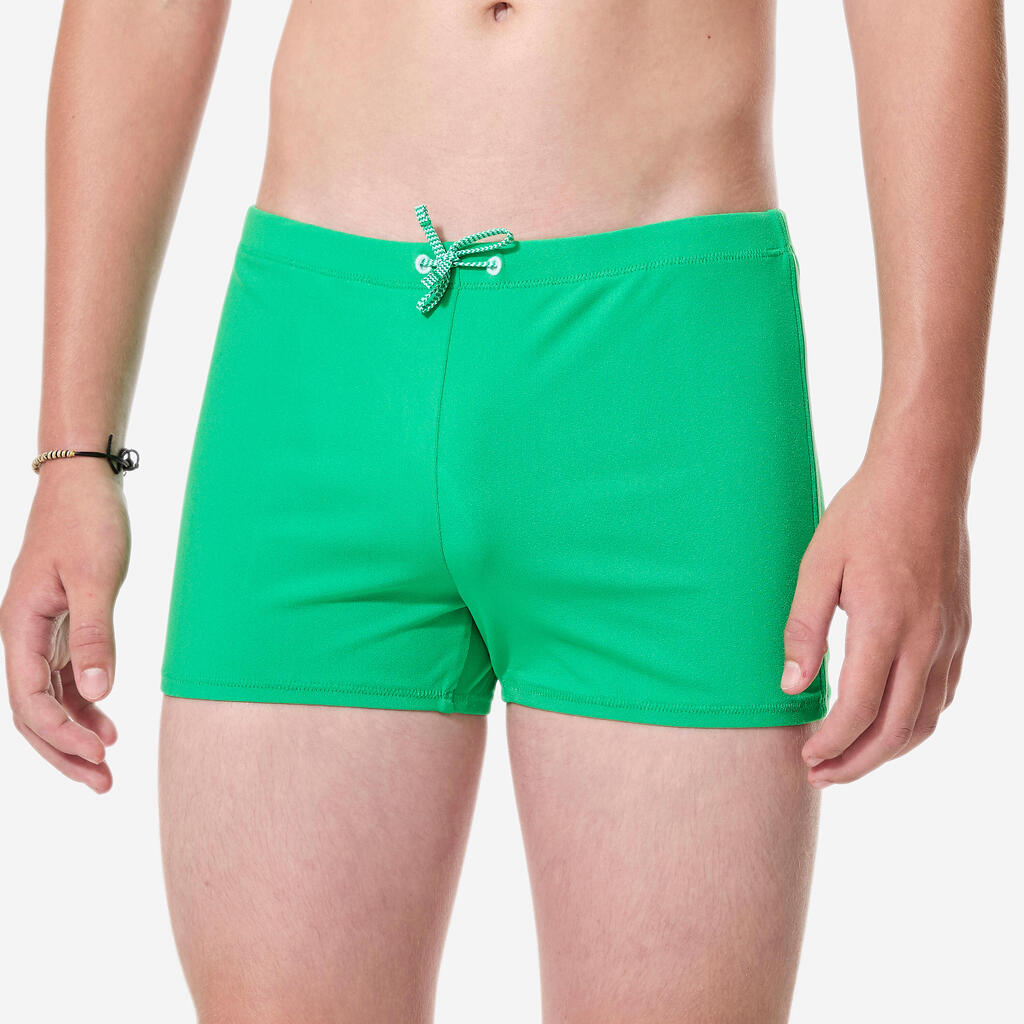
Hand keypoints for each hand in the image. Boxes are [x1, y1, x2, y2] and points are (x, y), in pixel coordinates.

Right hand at [0, 460, 129, 792]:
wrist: (83, 483)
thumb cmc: (86, 522)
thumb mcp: (95, 578)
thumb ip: (95, 635)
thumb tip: (97, 692)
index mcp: (20, 628)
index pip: (31, 702)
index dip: (64, 735)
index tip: (103, 755)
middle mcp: (22, 635)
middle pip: (33, 711)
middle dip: (64, 751)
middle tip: (102, 784)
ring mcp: (39, 632)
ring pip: (47, 698)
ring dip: (74, 732)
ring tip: (107, 763)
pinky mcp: (60, 623)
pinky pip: (62, 677)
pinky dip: (82, 702)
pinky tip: (106, 720)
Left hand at [779, 448, 970, 786]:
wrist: (925, 477)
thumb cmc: (863, 516)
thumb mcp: (817, 566)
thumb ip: (804, 629)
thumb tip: (793, 686)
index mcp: (885, 626)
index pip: (858, 710)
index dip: (830, 743)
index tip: (804, 756)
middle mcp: (926, 640)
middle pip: (895, 730)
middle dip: (856, 762)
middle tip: (819, 774)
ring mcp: (949, 637)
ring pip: (925, 719)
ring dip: (887, 749)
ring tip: (849, 758)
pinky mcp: (960, 628)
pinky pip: (942, 693)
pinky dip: (915, 721)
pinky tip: (888, 721)